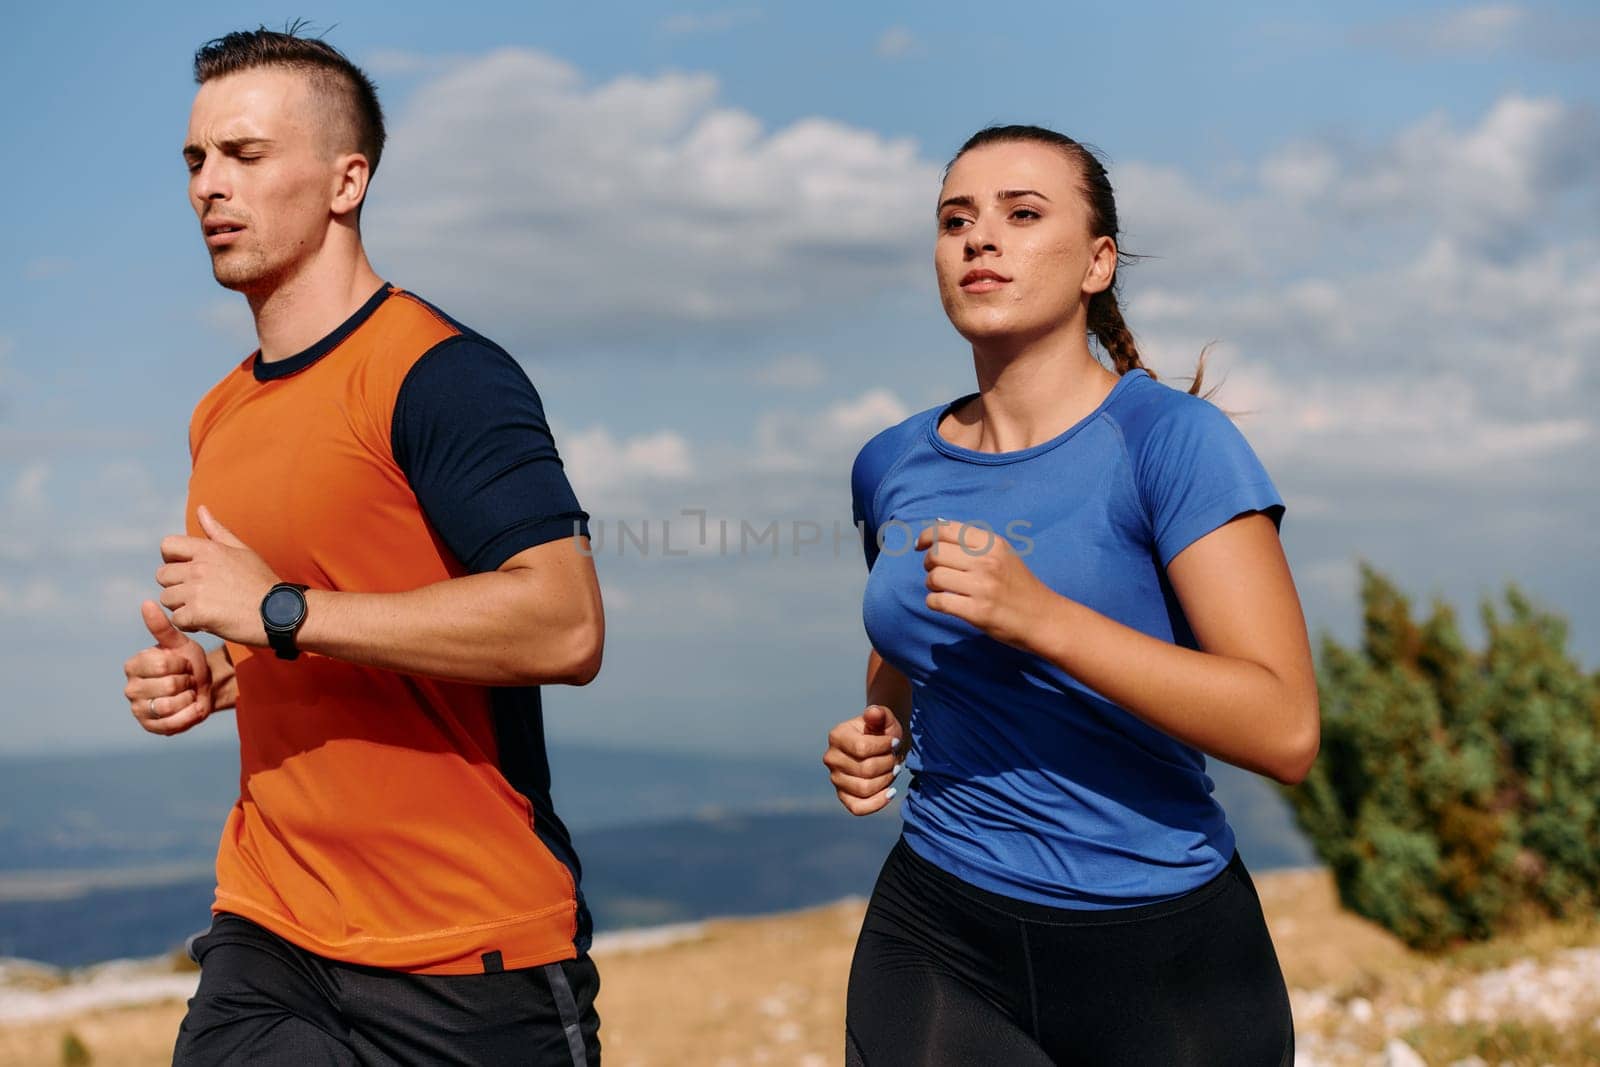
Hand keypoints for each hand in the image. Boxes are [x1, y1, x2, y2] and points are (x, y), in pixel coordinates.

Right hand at [123, 600, 213, 735]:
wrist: (202, 686)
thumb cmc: (188, 662)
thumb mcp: (179, 643)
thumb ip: (162, 627)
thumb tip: (147, 603)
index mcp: (134, 665)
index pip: (163, 665)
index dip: (182, 665)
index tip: (185, 664)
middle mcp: (130, 688)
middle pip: (168, 686)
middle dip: (187, 682)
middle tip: (188, 679)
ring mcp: (138, 709)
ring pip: (169, 706)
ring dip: (189, 698)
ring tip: (189, 692)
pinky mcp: (149, 727)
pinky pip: (172, 724)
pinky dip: (188, 715)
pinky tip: (192, 707)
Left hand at [156, 505, 276, 645]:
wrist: (279, 612)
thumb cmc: (261, 582)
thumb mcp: (242, 551)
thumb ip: (217, 531)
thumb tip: (201, 509)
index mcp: (208, 549)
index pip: (167, 546)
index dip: (172, 559)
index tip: (187, 571)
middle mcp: (199, 567)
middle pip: (163, 576)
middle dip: (177, 586)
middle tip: (200, 595)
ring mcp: (197, 591)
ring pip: (167, 599)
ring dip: (182, 606)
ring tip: (206, 608)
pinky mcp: (198, 613)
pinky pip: (177, 619)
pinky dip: (190, 623)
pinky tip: (208, 621)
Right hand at [823, 704, 904, 815]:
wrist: (882, 745)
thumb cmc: (883, 731)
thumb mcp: (884, 718)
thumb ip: (880, 714)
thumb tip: (873, 713)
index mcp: (837, 736)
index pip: (862, 749)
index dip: (884, 747)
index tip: (895, 742)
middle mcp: (831, 758)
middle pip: (865, 770)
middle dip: (888, 764)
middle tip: (894, 757)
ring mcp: (835, 778)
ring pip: (864, 789)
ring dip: (886, 780)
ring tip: (892, 770)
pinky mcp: (844, 796)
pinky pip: (858, 808)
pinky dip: (877, 803)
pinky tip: (890, 792)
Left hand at [917, 519, 1052, 652]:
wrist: (1043, 618)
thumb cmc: (1019, 586)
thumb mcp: (1004, 555)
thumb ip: (976, 544)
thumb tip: (937, 533)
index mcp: (993, 544)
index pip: (947, 530)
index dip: (927, 536)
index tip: (920, 545)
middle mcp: (987, 562)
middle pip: (936, 553)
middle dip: (928, 563)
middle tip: (934, 571)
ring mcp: (983, 587)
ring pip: (934, 578)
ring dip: (931, 585)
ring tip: (941, 589)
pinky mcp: (977, 612)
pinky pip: (938, 602)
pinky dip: (934, 603)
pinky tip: (944, 604)